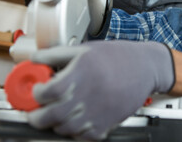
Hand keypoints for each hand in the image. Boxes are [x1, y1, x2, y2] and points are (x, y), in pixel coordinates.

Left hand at [27, 40, 173, 140]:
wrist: (146, 67)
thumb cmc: (119, 56)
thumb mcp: (86, 48)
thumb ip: (57, 54)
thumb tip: (35, 59)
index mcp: (82, 73)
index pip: (47, 92)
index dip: (36, 94)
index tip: (37, 92)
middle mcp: (88, 94)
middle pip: (51, 115)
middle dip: (37, 116)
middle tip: (36, 111)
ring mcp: (98, 112)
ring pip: (65, 129)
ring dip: (56, 124)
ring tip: (58, 114)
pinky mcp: (108, 123)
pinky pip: (84, 137)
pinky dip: (75, 133)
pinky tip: (77, 120)